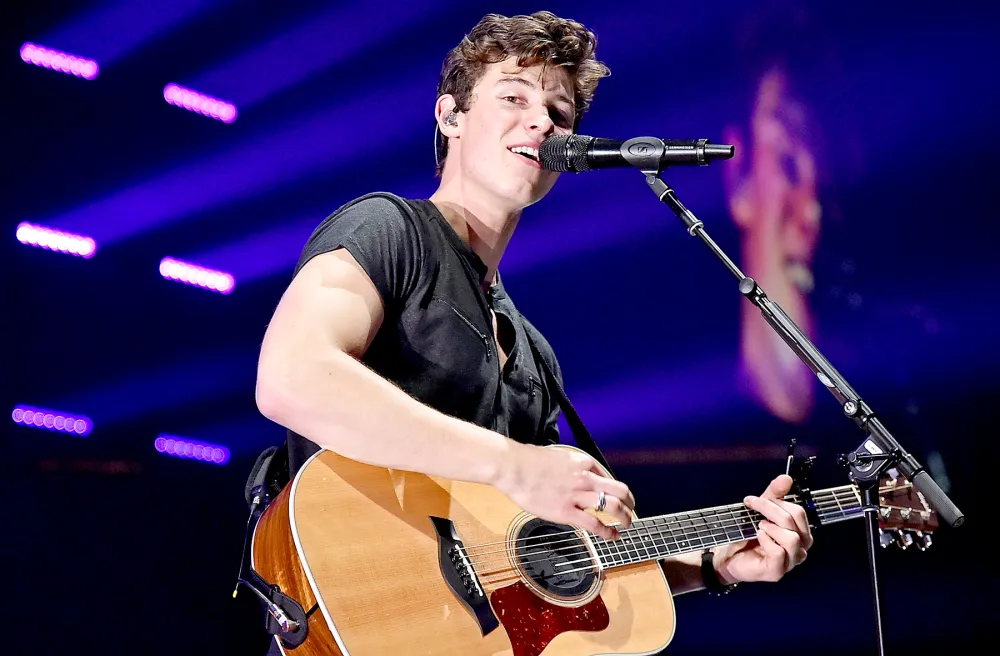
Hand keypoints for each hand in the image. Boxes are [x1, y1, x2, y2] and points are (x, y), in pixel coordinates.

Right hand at [494, 443, 634, 540]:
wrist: (512, 467)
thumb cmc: (528, 461)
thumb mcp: (557, 456)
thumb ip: (571, 467)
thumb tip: (576, 477)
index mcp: (583, 462)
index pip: (608, 476)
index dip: (614, 488)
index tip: (616, 496)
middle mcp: (585, 478)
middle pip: (620, 490)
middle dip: (629, 503)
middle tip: (631, 510)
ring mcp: (577, 495)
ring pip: (613, 506)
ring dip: (625, 517)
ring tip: (627, 525)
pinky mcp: (566, 512)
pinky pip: (594, 524)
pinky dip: (607, 532)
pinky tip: (612, 536)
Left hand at [715, 474, 813, 583]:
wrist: (728, 555)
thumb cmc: (747, 535)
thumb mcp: (761, 511)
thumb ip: (774, 495)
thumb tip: (786, 478)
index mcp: (800, 534)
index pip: (799, 512)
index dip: (777, 501)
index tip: (754, 500)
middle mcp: (800, 549)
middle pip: (795, 521)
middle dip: (771, 509)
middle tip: (753, 507)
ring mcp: (790, 562)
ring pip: (792, 538)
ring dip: (771, 527)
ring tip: (758, 526)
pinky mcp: (777, 572)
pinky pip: (779, 552)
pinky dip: (766, 540)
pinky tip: (758, 537)